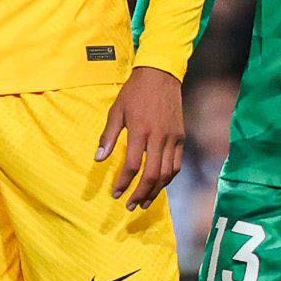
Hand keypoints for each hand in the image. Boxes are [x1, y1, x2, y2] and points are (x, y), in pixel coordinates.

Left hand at [97, 65, 183, 208]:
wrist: (161, 75)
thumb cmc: (134, 92)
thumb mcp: (116, 111)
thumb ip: (108, 136)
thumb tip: (98, 159)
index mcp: (140, 131)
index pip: (133, 165)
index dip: (123, 183)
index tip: (115, 193)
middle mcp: (159, 137)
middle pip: (152, 175)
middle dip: (141, 194)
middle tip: (130, 206)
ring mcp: (173, 138)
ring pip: (167, 173)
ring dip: (155, 191)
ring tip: (144, 202)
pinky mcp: (181, 137)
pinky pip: (177, 164)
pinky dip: (168, 178)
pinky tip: (159, 186)